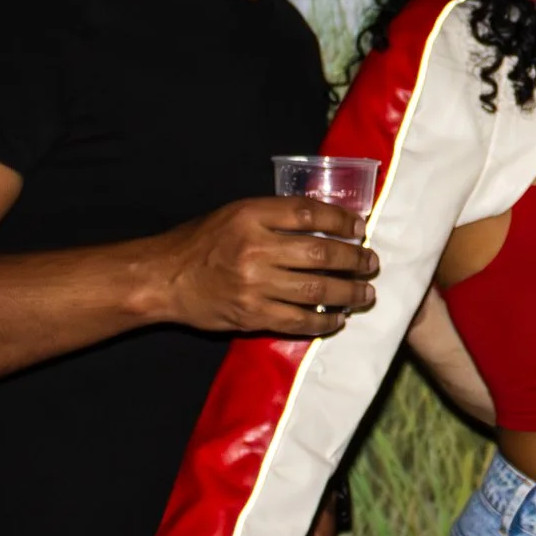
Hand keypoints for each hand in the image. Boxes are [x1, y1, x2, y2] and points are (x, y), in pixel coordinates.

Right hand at [148, 197, 379, 335]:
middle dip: (355, 260)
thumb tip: (326, 221)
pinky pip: (298, 321)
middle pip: (322, 254)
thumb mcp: (236, 214)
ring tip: (365, 293)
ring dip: (349, 293)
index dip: (342, 220)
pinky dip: (324, 322)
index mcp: (251, 215)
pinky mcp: (251, 315)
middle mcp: (256, 248)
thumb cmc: (201, 242)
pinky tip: (338, 319)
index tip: (360, 227)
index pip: (310, 213)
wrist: (163, 278)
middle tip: (372, 263)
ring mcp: (254, 284)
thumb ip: (276, 216)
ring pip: (317, 290)